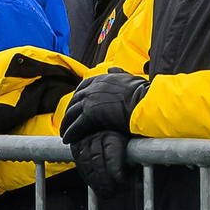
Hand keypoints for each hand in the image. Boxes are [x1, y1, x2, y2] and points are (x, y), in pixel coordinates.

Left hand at [60, 71, 147, 198]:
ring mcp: (90, 100)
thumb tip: (112, 69)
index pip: (84, 86)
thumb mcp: (130, 78)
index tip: (76, 103)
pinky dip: (71, 133)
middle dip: (69, 110)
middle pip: (75, 100)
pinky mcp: (90, 115)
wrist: (146, 104)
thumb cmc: (143, 93)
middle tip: (67, 120)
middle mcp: (94, 87)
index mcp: (103, 78)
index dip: (78, 95)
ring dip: (66, 123)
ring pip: (72, 113)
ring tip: (64, 132)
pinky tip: (67, 139)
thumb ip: (119, 74)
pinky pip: (76, 125)